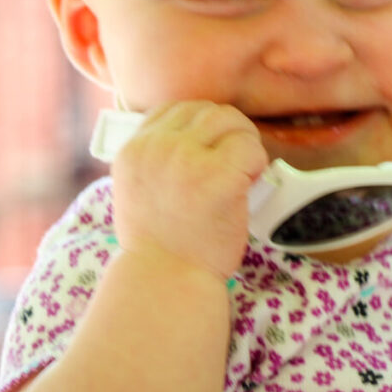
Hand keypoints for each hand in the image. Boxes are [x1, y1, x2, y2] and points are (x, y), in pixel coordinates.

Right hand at [111, 101, 268, 279]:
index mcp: (134, 150)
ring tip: (244, 172)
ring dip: (245, 144)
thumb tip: (194, 135)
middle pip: (207, 111)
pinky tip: (250, 186)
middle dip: (228, 132)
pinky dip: (258, 164)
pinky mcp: (217, 177)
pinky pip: (250, 149)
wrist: (166, 282)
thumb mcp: (139, 190)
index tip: (212, 150)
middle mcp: (157, 148)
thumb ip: (157, 159)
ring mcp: (186, 160)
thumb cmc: (159, 245)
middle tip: (236, 162)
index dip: (201, 127)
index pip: (176, 109)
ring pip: (231, 122)